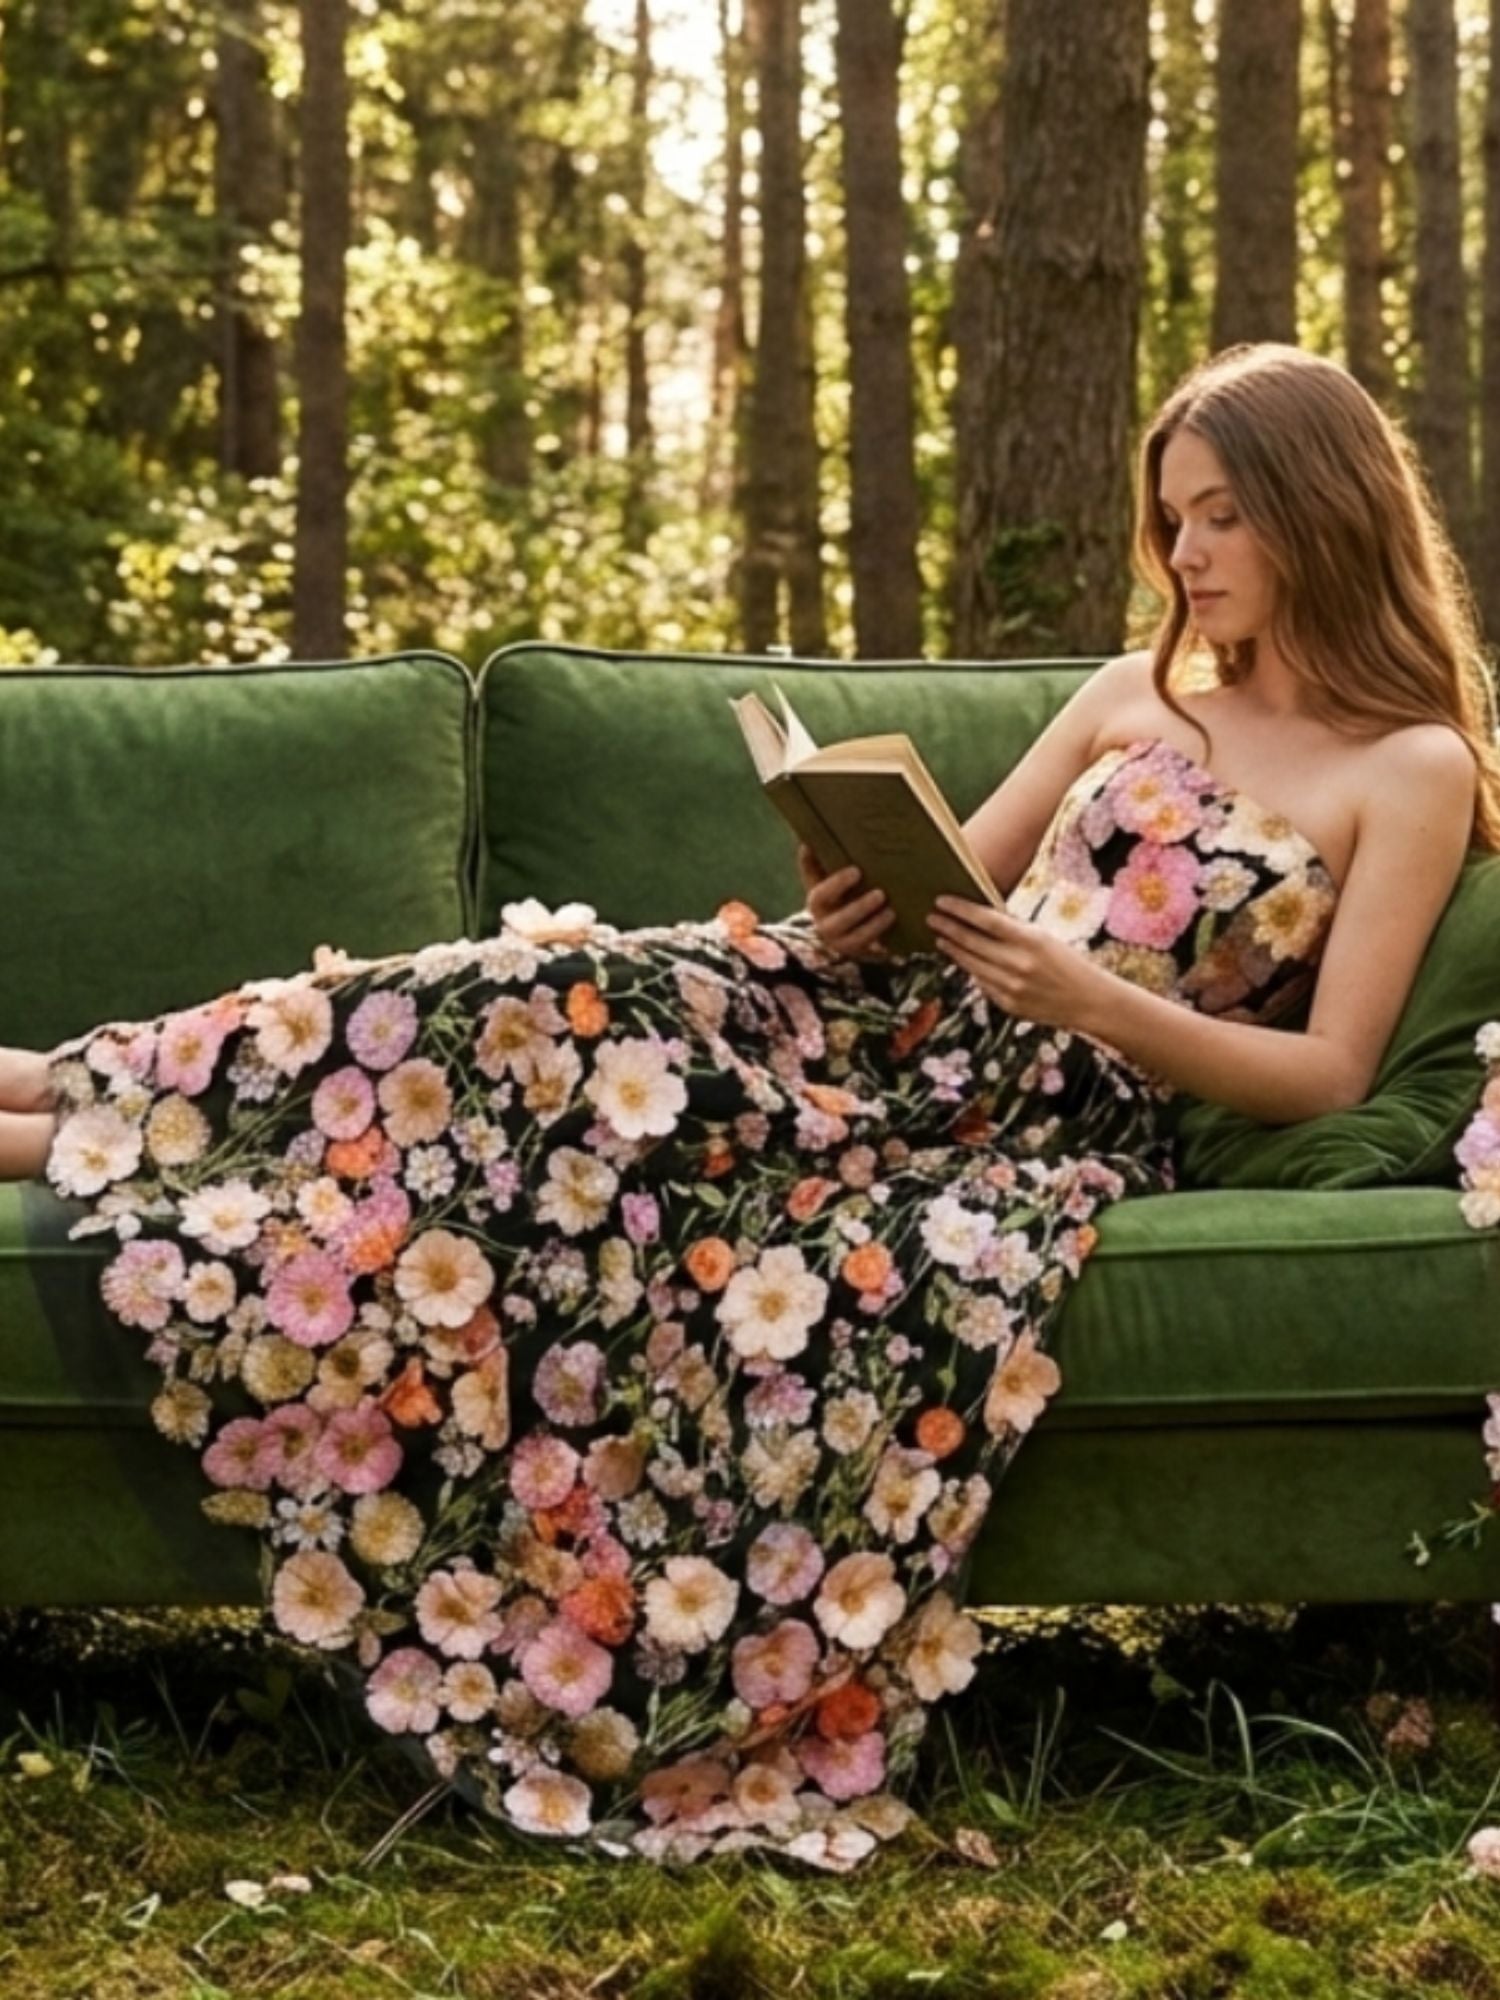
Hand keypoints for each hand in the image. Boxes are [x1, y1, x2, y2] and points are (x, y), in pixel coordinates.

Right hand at [796, 844, 896, 962]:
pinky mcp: (863, 954)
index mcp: (817, 903)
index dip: (837, 884)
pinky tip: (900, 932)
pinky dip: (887, 946)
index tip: (857, 870)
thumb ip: (815, 861)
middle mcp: (826, 925)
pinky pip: (874, 952)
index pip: (821, 894)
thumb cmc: (836, 893)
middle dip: (860, 908)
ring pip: (858, 938)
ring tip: (892, 912)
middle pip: (839, 920)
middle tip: (881, 893)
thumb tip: (805, 840)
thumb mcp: (823, 878)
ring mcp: (844, 943)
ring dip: (875, 926)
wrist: (841, 928)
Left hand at [926, 896, 1100, 1028]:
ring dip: (953, 949)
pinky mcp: (1009, 1005)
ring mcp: (1012, 987)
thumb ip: (1013, 931)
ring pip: (971, 964)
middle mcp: (1019, 964)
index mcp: (1031, 940)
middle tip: (931, 918)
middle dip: (948, 928)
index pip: (986, 920)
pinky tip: (963, 960)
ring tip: (941, 937)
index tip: (941, 901)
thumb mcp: (1045, 939)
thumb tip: (978, 918)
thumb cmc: (1067, 963)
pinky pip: (983, 983)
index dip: (960, 910)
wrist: (1089, 1001)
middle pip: (972, 942)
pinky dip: (972, 970)